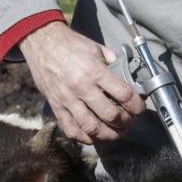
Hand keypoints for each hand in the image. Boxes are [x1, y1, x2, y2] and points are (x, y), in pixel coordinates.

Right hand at [19, 22, 144, 143]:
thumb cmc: (70, 44)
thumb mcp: (96, 48)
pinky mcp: (56, 106)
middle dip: (125, 122)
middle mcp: (82, 88)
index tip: (139, 108)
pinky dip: (85, 138)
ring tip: (115, 132)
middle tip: (128, 122)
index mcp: (95, 71)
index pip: (123, 95)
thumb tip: (127, 77)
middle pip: (110, 115)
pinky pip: (71, 129)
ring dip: (108, 134)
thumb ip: (112, 63)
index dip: (136, 105)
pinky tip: (94, 136)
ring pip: (91, 127)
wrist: (41, 43)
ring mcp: (68, 100)